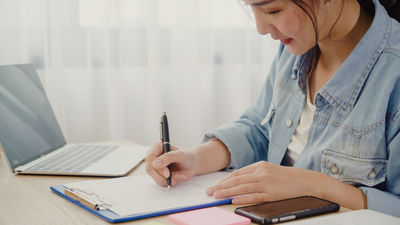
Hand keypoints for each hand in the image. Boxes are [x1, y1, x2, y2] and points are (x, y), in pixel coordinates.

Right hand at [145, 141, 197, 186]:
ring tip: (179, 175)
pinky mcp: (156, 174)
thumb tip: (155, 164)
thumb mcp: (181, 155)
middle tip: (174, 177)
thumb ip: (169, 157)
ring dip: (167, 180)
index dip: (157, 167)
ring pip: (154, 177)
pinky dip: (169, 182)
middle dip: (162, 176)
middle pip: (150, 169)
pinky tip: (176, 177)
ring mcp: (153, 166)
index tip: (168, 174)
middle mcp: (153, 156)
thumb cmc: (187, 157)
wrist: (192, 165)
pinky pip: (159, 182)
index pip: (150, 158)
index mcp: (157, 147)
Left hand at [206, 161, 323, 204]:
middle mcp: (261, 173)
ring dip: (227, 192)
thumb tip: (239, 181)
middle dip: (221, 186)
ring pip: (242, 187)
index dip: (224, 180)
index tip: (214, 185)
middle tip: (209, 192)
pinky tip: (233, 200)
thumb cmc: (287, 178)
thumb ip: (255, 174)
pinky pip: (255, 196)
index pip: (238, 173)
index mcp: (260, 166)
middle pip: (237, 180)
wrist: (307, 181)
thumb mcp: (270, 171)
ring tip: (216, 196)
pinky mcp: (272, 193)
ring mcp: (267, 183)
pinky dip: (243, 198)